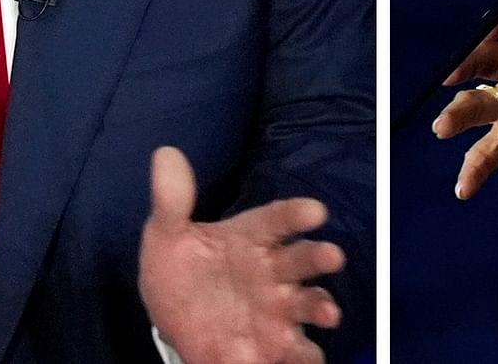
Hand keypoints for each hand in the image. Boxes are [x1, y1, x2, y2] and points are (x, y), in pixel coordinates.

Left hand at [138, 146, 342, 363]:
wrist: (174, 325)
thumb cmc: (181, 273)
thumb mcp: (167, 237)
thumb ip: (171, 201)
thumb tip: (164, 154)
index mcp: (250, 238)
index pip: (276, 219)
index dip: (296, 214)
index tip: (315, 211)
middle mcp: (271, 271)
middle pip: (301, 259)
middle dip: (318, 257)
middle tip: (333, 256)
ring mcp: (276, 309)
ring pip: (308, 303)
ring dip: (321, 307)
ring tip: (328, 314)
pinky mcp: (275, 345)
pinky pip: (298, 352)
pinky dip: (306, 356)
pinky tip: (305, 356)